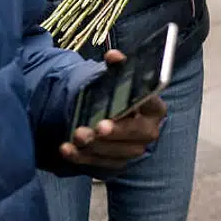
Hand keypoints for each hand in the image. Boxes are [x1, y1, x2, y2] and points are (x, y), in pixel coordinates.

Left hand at [62, 50, 167, 169]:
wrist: (106, 118)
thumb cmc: (115, 97)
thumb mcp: (116, 81)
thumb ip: (116, 68)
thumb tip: (113, 56)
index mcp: (154, 107)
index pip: (151, 103)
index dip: (140, 102)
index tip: (126, 103)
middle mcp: (149, 130)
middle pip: (137, 132)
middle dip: (117, 131)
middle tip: (99, 127)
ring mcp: (133, 150)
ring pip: (118, 152)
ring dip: (96, 146)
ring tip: (77, 135)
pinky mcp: (117, 164)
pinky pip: (101, 164)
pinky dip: (82, 158)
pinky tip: (67, 149)